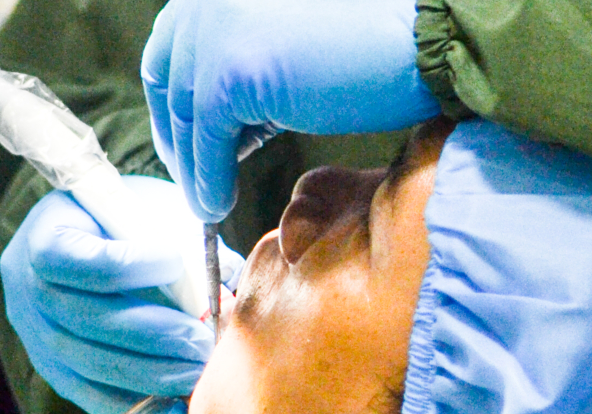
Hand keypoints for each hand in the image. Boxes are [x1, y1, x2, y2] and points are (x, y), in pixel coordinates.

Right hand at [1, 176, 244, 413]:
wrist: (86, 236)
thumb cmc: (124, 218)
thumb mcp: (151, 208)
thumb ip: (186, 242)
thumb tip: (227, 292)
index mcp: (47, 233)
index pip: (84, 260)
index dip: (134, 266)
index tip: (178, 263)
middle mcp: (27, 285)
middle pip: (86, 319)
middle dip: (152, 336)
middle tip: (201, 342)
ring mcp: (34, 331)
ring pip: (87, 363)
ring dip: (148, 375)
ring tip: (195, 374)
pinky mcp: (50, 367)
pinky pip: (88, 395)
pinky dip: (135, 406)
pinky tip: (174, 410)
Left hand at [142, 0, 439, 221]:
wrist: (423, 42)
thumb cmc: (373, 44)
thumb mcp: (288, 43)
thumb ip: (246, 64)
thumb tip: (206, 123)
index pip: (172, 43)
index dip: (174, 98)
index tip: (187, 139)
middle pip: (168, 78)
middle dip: (178, 135)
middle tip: (195, 180)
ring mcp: (215, 30)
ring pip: (187, 114)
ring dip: (194, 167)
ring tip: (209, 204)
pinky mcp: (229, 72)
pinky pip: (204, 140)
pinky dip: (207, 178)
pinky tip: (219, 205)